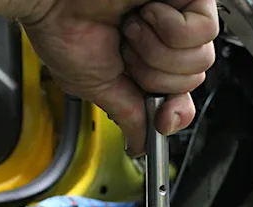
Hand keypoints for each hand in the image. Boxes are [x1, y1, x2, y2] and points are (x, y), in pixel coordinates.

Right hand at [20, 0, 218, 155]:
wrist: (48, 1)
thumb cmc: (62, 28)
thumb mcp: (98, 87)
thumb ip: (129, 115)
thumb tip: (138, 146)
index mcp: (145, 58)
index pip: (183, 95)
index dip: (175, 112)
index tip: (161, 118)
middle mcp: (164, 37)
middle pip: (195, 80)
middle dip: (154, 76)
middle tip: (126, 55)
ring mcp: (177, 14)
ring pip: (202, 60)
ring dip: (158, 54)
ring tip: (131, 31)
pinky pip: (204, 30)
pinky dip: (171, 28)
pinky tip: (145, 13)